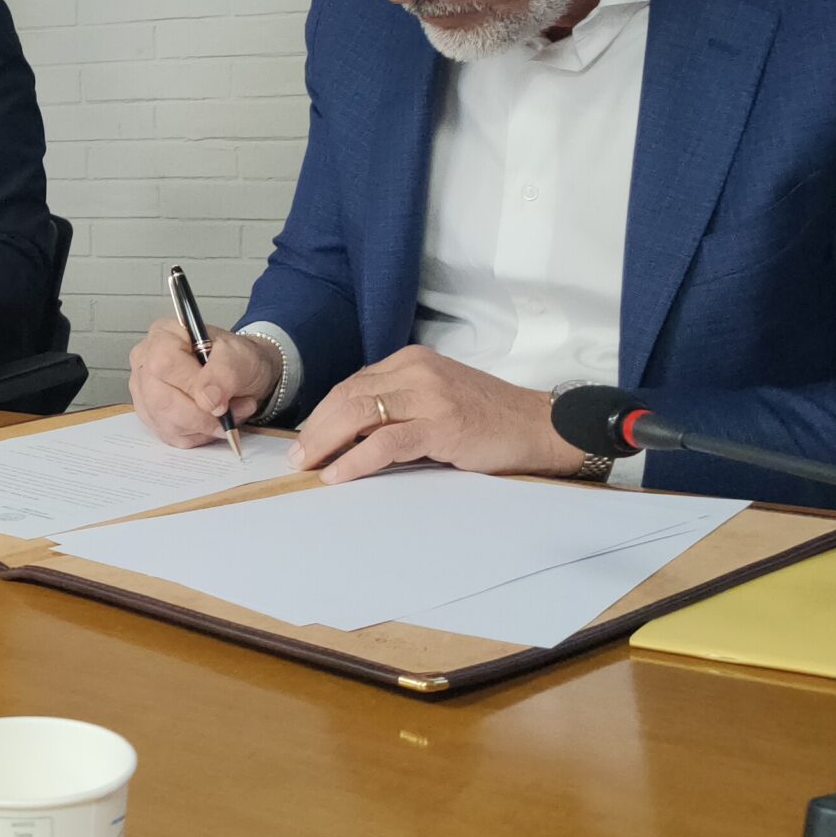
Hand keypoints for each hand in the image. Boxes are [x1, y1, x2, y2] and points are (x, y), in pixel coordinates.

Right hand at [129, 319, 277, 447]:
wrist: (240, 374)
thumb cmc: (235, 358)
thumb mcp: (241, 356)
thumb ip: (225, 373)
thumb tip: (207, 400)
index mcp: (163, 336)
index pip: (164, 364)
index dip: (191, 386)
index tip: (218, 400)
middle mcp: (145, 363)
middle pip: (160, 399)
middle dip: (202, 415)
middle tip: (230, 410)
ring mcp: (144, 392)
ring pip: (166, 422)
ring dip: (205, 426)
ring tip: (229, 412)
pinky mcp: (152, 417)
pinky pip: (172, 436)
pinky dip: (200, 434)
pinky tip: (214, 421)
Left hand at [287, 346, 580, 483]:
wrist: (539, 426)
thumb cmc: (487, 418)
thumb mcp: (435, 397)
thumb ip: (397, 404)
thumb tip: (349, 431)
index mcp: (410, 361)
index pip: (351, 385)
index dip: (322, 413)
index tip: (304, 439)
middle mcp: (415, 370)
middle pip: (347, 397)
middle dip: (315, 429)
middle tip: (296, 457)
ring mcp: (428, 396)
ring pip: (359, 415)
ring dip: (326, 443)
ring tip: (307, 466)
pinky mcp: (441, 425)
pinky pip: (385, 442)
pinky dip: (355, 460)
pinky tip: (338, 475)